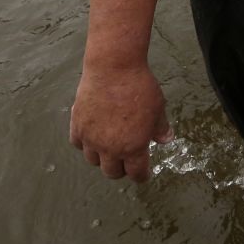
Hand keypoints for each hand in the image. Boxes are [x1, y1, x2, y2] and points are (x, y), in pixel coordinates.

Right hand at [69, 64, 172, 182]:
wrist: (113, 67)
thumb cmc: (140, 86)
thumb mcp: (158, 108)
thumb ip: (161, 128)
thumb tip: (165, 140)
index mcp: (133, 147)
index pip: (136, 174)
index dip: (141, 176)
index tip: (142, 174)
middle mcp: (110, 148)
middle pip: (112, 172)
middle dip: (121, 170)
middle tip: (126, 161)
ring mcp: (91, 138)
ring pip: (93, 160)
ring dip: (101, 157)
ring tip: (108, 148)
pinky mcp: (78, 125)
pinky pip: (78, 143)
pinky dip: (85, 143)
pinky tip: (92, 136)